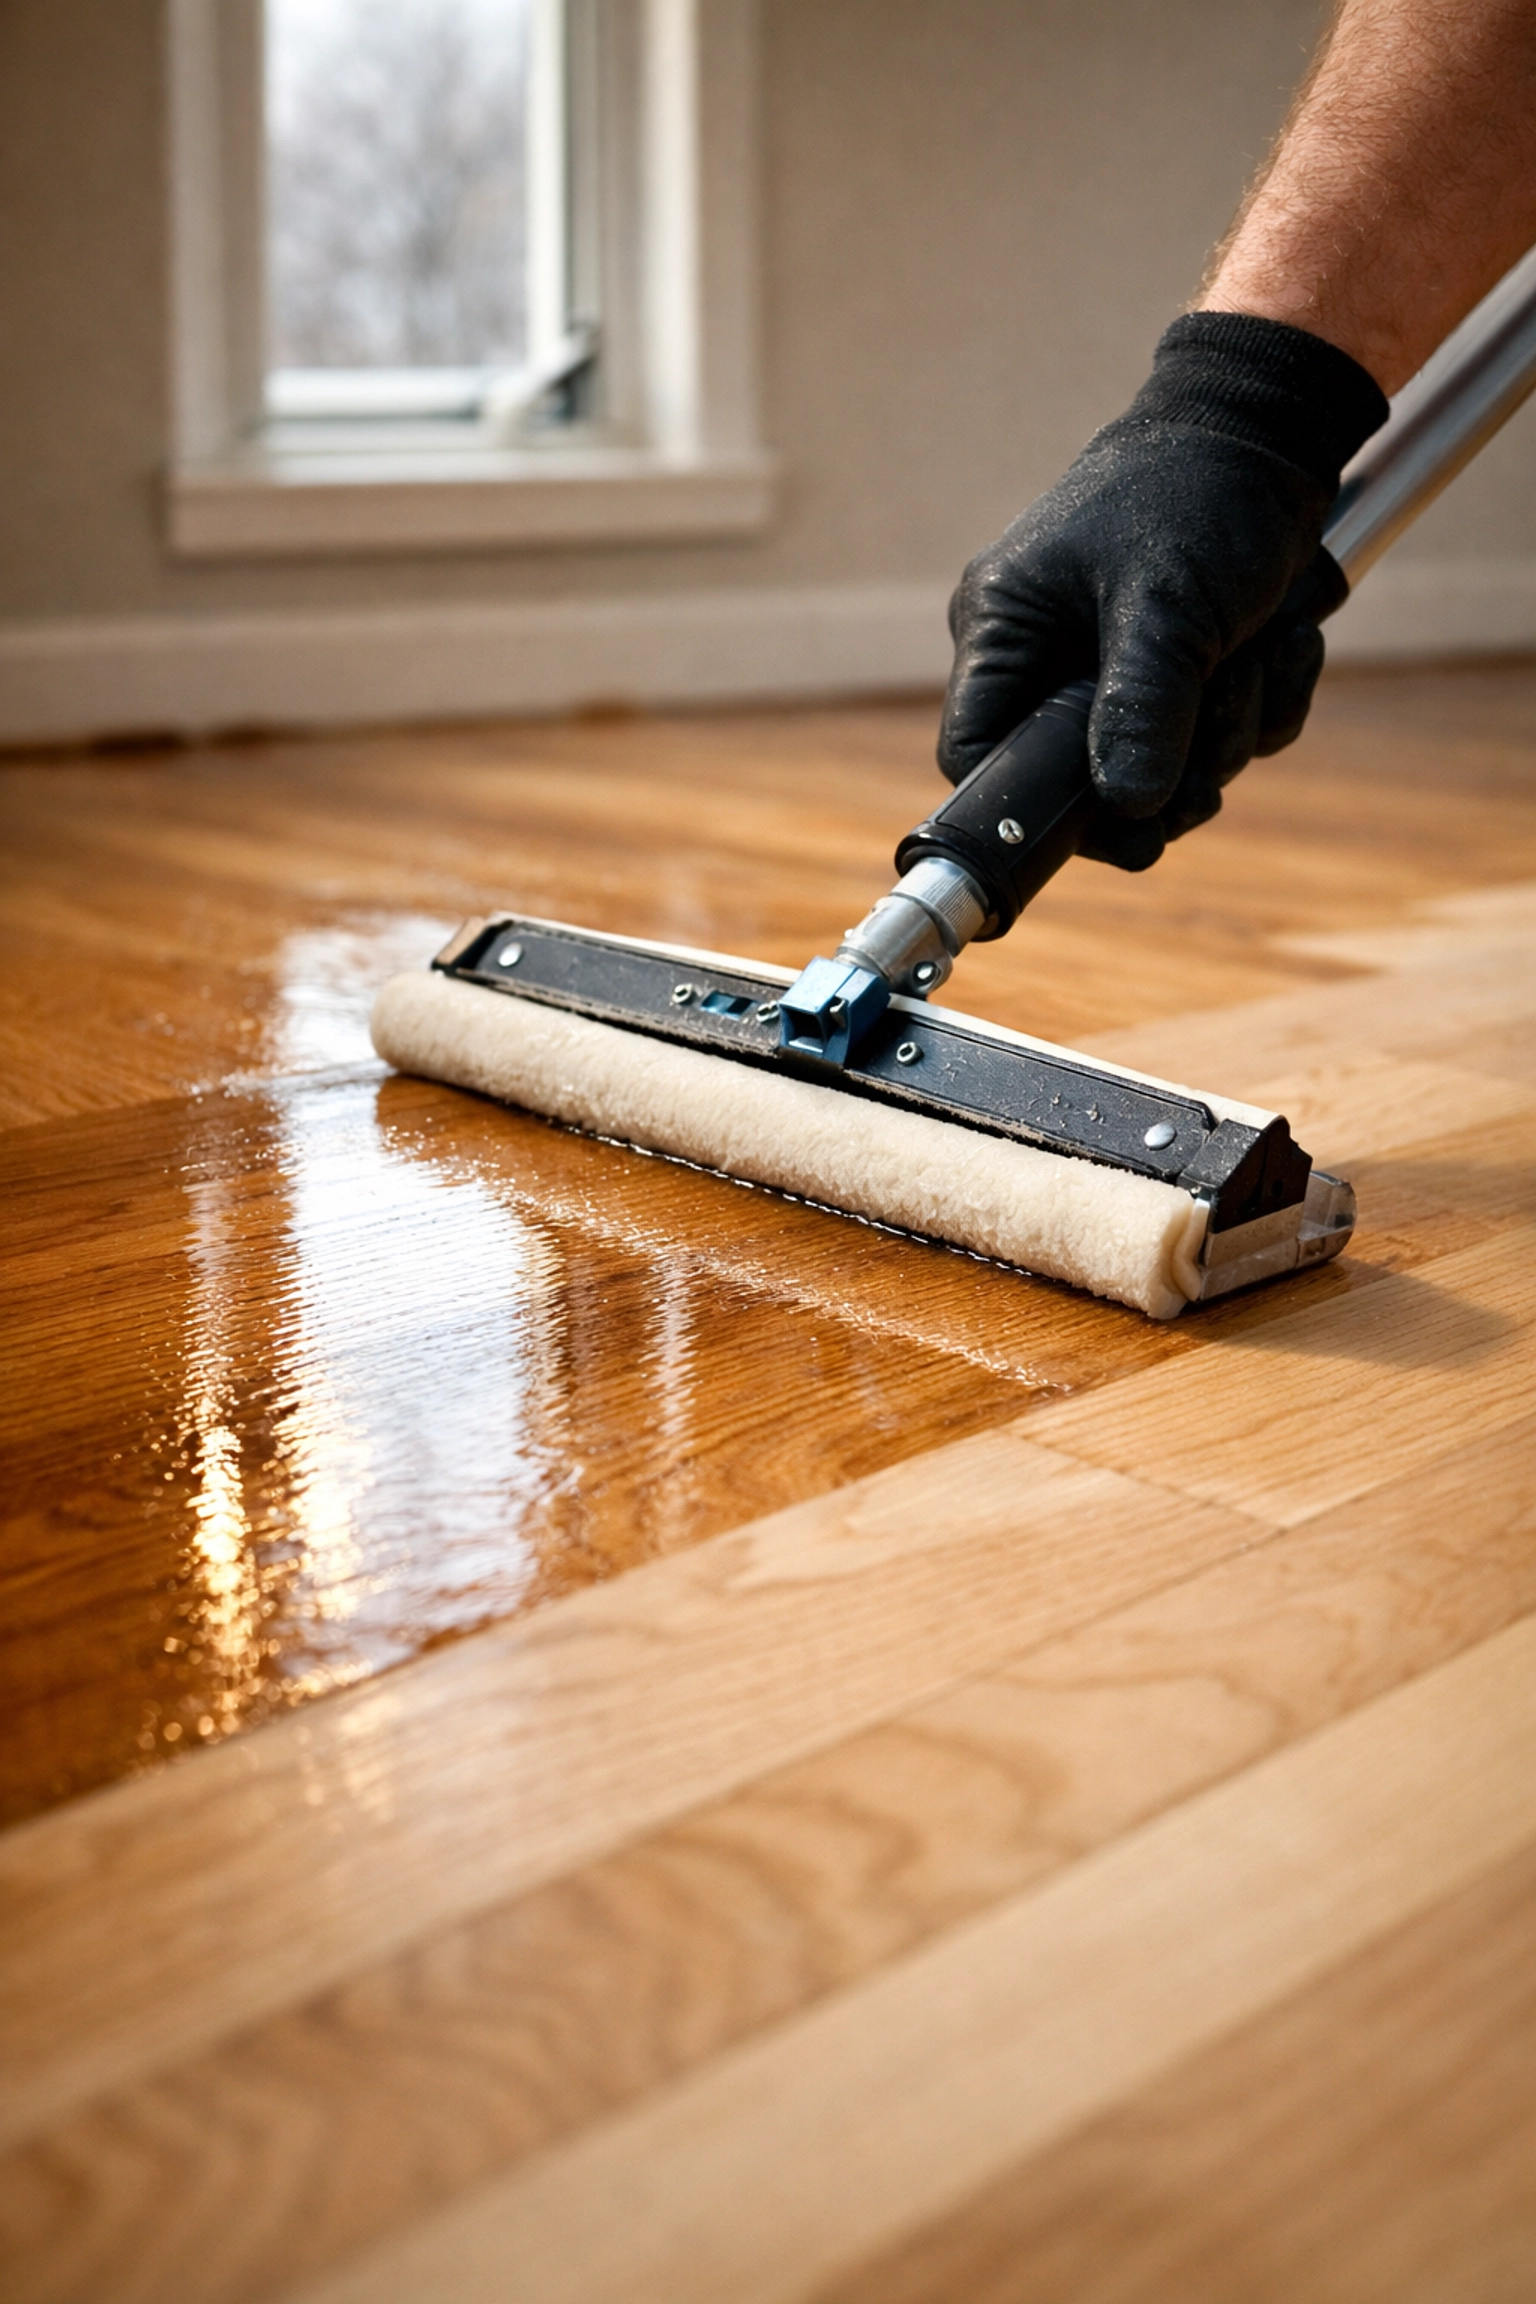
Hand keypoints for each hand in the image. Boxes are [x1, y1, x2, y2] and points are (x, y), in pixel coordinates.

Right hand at [938, 315, 1387, 868]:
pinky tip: (1281, 640)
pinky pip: (1213, 737)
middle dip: (1171, 767)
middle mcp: (1043, 656)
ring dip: (1232, 729)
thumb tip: (1126, 808)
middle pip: (1081, 783)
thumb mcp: (1166, 605)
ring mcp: (1108, 669)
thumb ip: (1141, 710)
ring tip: (1263, 648)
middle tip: (1221, 725)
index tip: (1120, 829)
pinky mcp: (1172, 671)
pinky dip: (1260, 702)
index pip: (977, 758)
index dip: (1035, 809)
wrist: (1271, 427)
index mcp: (1006, 630)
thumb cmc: (1197, 493)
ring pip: (1162, 768)